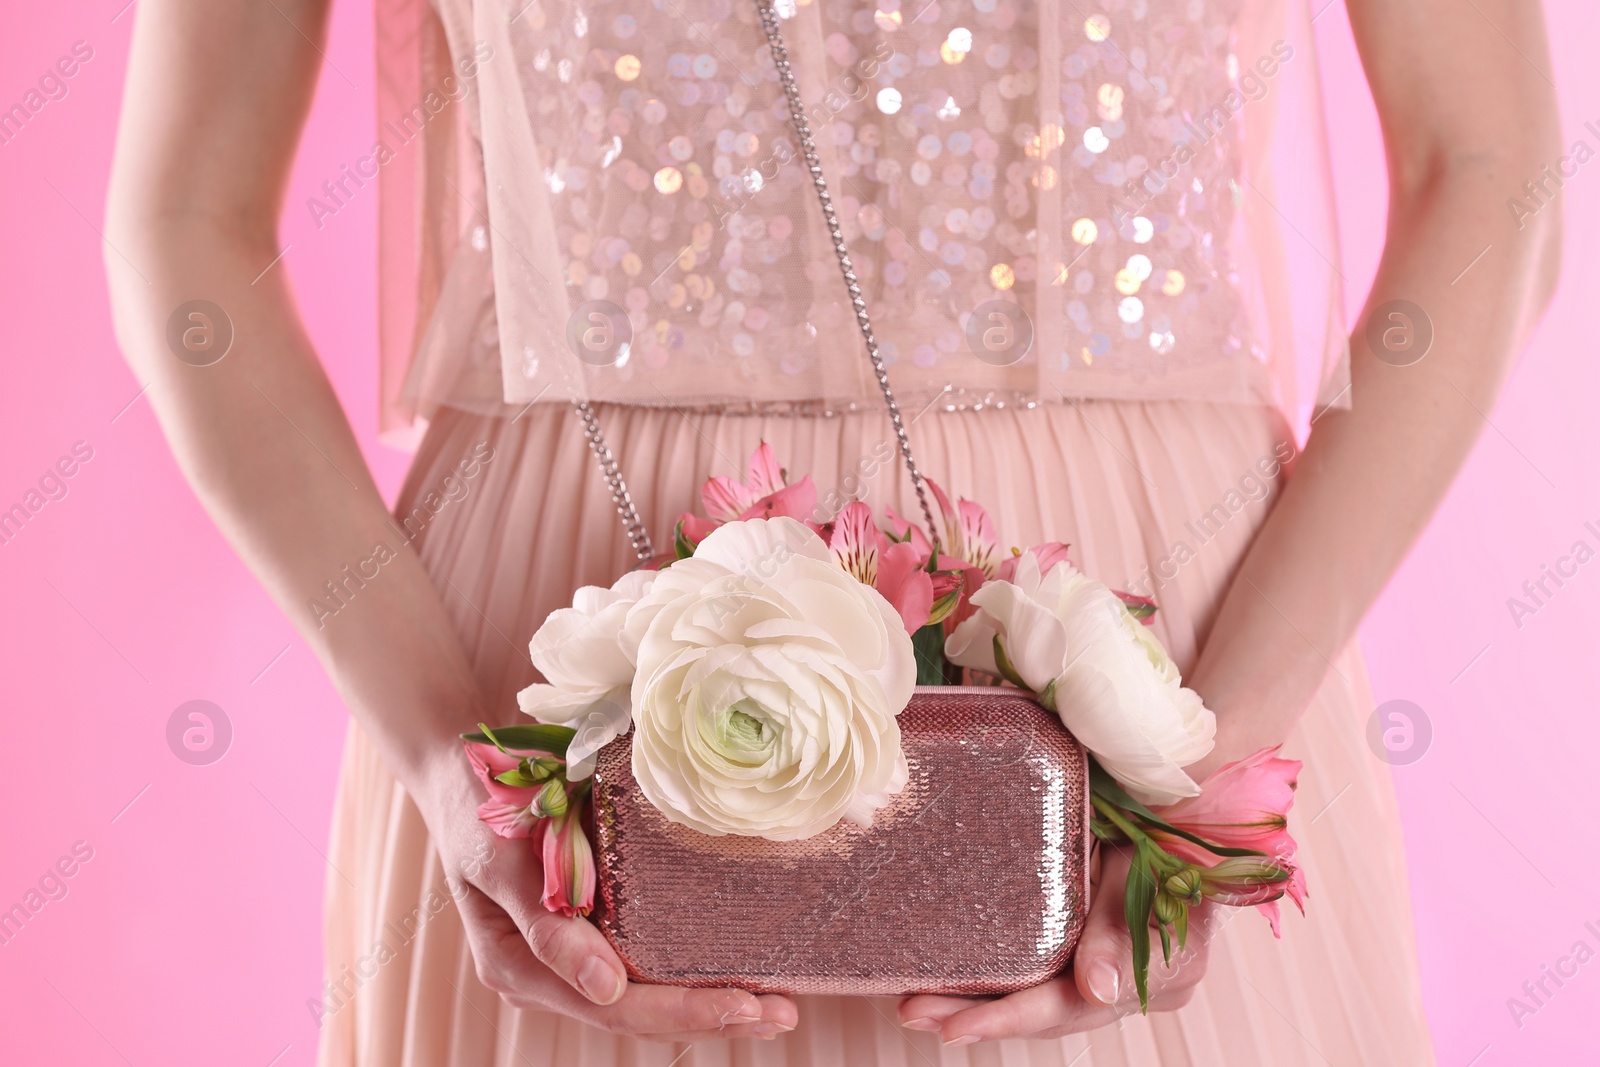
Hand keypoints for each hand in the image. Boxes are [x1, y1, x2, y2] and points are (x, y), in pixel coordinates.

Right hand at [420, 756, 798, 1040]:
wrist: (460, 768)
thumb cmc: (477, 807)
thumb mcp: (501, 860)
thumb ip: (545, 926)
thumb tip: (604, 989)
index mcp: (520, 967)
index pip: (611, 1007)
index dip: (679, 1011)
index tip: (739, 1008)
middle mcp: (548, 972)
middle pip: (636, 1012)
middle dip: (708, 1016)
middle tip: (780, 1014)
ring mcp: (571, 952)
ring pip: (644, 994)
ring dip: (709, 1001)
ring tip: (776, 1006)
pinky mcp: (591, 923)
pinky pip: (644, 958)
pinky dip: (690, 968)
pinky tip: (737, 969)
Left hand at [896, 844, 1211, 1043]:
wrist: (1183, 813)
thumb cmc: (1165, 825)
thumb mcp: (1145, 858)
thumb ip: (1123, 922)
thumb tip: (1100, 991)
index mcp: (1171, 963)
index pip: (1083, 1003)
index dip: (1020, 1016)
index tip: (964, 1024)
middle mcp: (1142, 984)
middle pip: (1056, 1013)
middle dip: (983, 1017)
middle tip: (920, 1013)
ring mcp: (1116, 978)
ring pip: (1043, 1006)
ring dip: (977, 1007)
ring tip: (916, 1007)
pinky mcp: (1091, 961)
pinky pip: (1042, 983)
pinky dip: (994, 988)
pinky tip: (946, 990)